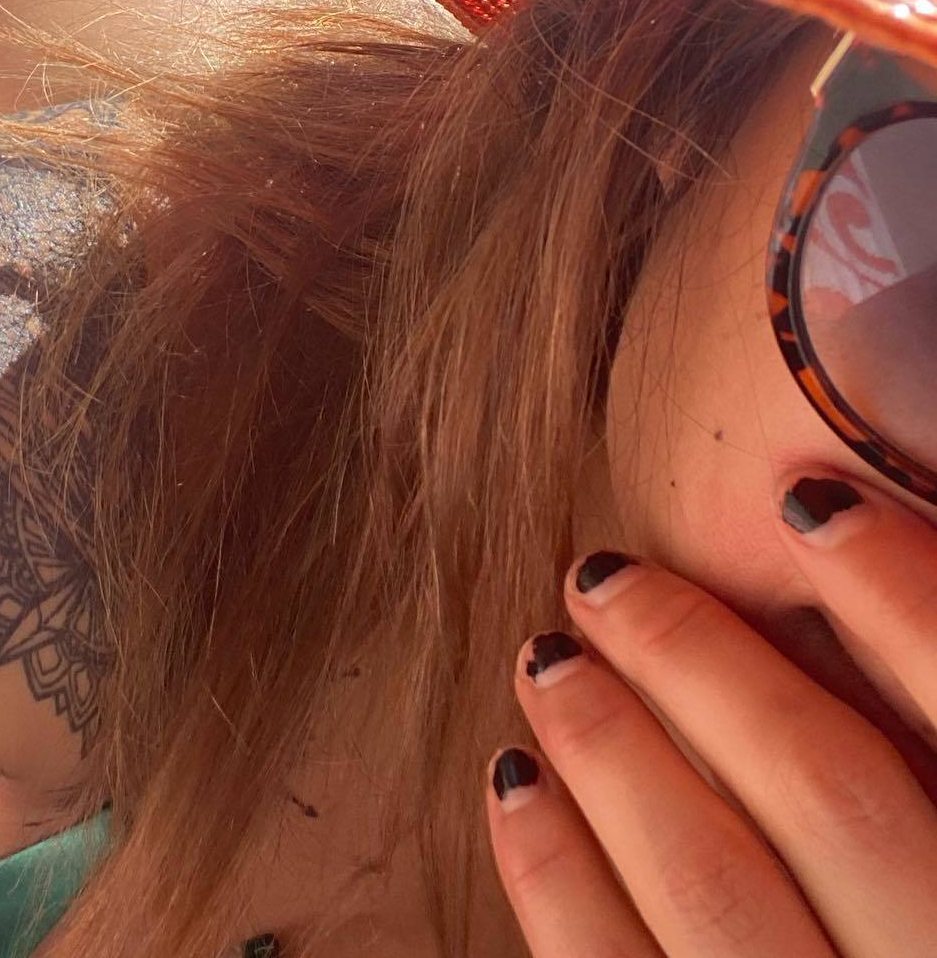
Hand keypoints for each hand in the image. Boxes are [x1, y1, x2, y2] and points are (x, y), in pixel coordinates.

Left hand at [485, 474, 936, 953]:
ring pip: (714, 890)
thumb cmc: (897, 917)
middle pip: (831, 796)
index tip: (803, 496)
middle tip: (603, 576)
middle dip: (706, 664)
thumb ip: (911, 741)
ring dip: (614, 748)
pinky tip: (515, 781)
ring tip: (544, 655)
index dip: (904, 598)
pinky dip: (553, 875)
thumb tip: (833, 539)